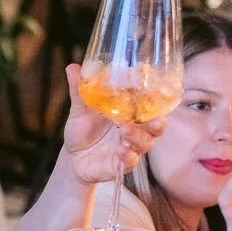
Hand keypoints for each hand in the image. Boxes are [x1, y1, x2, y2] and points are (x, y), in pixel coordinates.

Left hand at [62, 63, 165, 186]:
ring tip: (125, 130)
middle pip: (156, 124)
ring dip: (138, 137)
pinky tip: (121, 151)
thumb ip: (79, 90)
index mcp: (129, 111)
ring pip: (145, 143)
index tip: (148, 81)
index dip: (153, 91)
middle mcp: (135, 128)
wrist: (72, 158)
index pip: (148, 100)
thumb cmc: (82, 130)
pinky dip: (127, 156)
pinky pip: (130, 161)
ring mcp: (130, 146)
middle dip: (159, 122)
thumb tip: (72, 66)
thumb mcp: (79, 109)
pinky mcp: (121, 164)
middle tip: (156, 119)